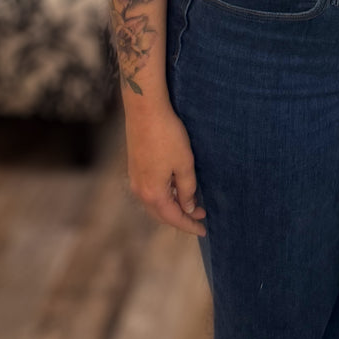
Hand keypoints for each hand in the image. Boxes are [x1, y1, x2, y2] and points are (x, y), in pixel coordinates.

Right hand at [124, 101, 207, 236]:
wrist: (144, 109)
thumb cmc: (167, 135)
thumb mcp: (184, 163)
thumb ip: (187, 189)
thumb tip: (187, 207)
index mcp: (153, 193)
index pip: (174, 218)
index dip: (190, 225)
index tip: (204, 229)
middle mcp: (140, 190)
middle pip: (162, 214)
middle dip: (181, 217)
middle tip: (201, 216)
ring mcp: (135, 179)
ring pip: (155, 202)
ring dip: (173, 206)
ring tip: (192, 202)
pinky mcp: (135, 167)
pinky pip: (150, 190)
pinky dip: (164, 195)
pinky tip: (176, 187)